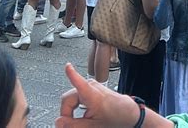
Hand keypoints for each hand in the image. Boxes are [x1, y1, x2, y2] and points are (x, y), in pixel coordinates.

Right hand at [56, 64, 170, 127]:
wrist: (129, 114)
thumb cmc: (116, 118)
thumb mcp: (93, 126)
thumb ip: (74, 125)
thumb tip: (59, 121)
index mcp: (93, 95)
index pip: (80, 82)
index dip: (73, 75)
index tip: (68, 66)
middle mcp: (92, 87)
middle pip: (68, 99)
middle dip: (66, 113)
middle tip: (68, 126)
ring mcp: (92, 88)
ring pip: (73, 99)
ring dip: (72, 111)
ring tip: (79, 123)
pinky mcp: (93, 90)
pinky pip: (79, 98)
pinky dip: (77, 109)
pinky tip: (84, 118)